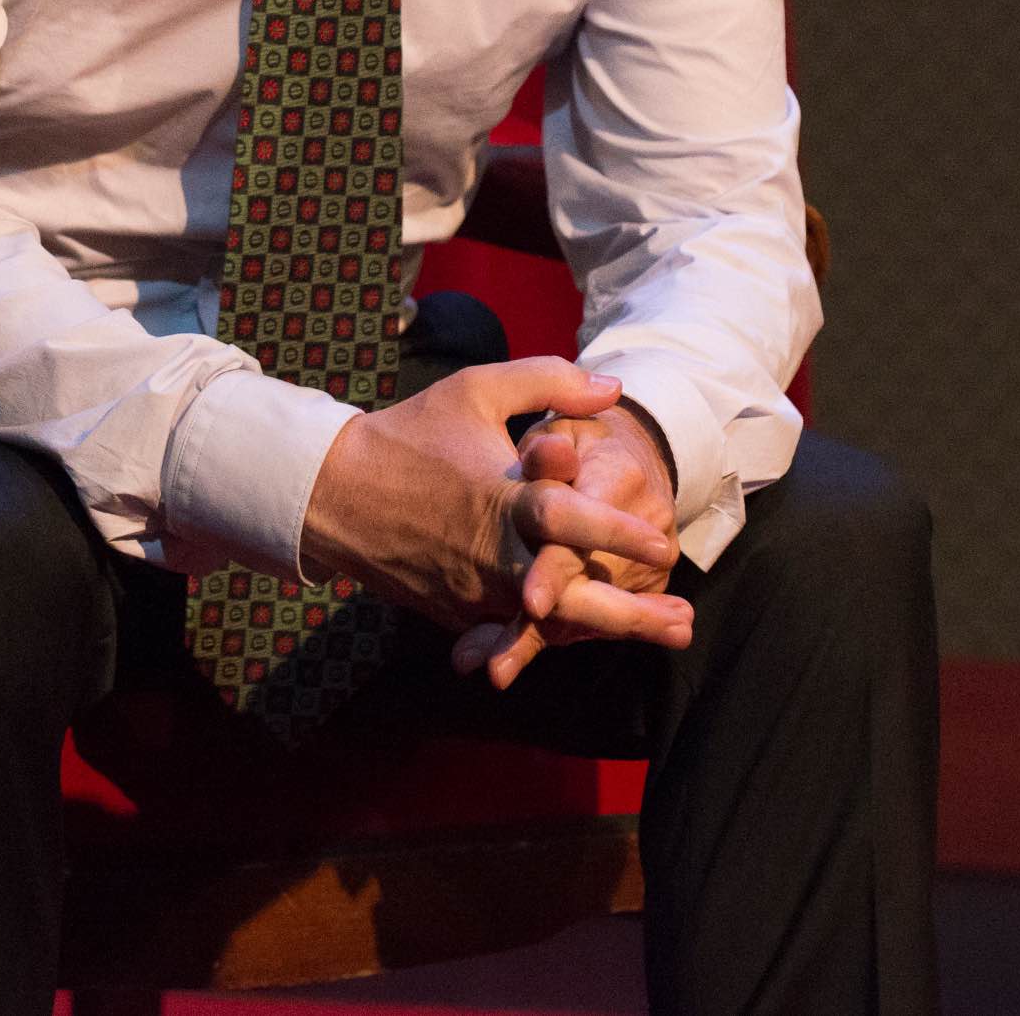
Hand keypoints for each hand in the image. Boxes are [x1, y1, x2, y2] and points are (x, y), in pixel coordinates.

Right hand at [297, 358, 686, 643]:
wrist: (335, 494)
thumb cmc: (410, 433)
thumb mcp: (475, 389)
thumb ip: (548, 382)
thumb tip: (613, 388)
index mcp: (500, 500)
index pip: (568, 522)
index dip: (617, 533)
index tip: (664, 544)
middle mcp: (493, 556)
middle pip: (570, 597)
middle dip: (631, 614)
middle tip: (684, 621)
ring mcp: (475, 592)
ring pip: (551, 623)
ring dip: (610, 630)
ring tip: (666, 634)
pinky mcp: (460, 613)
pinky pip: (516, 629)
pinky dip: (562, 634)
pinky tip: (602, 637)